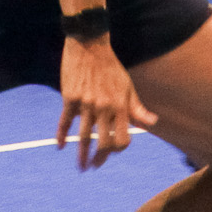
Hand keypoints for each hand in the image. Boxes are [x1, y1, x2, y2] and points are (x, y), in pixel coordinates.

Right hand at [57, 37, 156, 169]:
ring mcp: (86, 104)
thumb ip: (138, 108)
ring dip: (82, 156)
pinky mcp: (70, 98)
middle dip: (100, 159)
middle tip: (93, 167)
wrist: (89, 45)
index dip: (119, 148)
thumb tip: (152, 123)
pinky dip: (62, 136)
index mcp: (120, 106)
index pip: (123, 138)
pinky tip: (60, 146)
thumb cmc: (111, 67)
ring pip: (84, 137)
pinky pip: (65, 122)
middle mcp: (104, 108)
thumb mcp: (128, 86)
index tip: (113, 151)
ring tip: (81, 167)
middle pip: (103, 143)